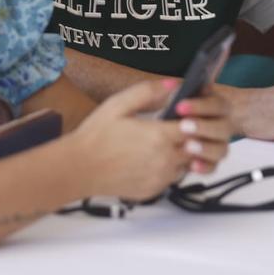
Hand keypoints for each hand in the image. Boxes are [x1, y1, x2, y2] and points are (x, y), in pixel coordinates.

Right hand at [71, 79, 231, 199]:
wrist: (78, 169)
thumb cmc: (96, 137)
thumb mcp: (119, 104)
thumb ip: (148, 92)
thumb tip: (172, 84)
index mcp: (159, 136)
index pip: (194, 126)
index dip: (193, 118)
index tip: (184, 113)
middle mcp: (164, 160)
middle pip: (195, 147)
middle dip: (191, 136)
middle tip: (177, 126)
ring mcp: (160, 178)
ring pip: (186, 164)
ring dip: (182, 153)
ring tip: (163, 142)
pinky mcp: (153, 190)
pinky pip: (172, 178)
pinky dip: (169, 168)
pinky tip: (152, 157)